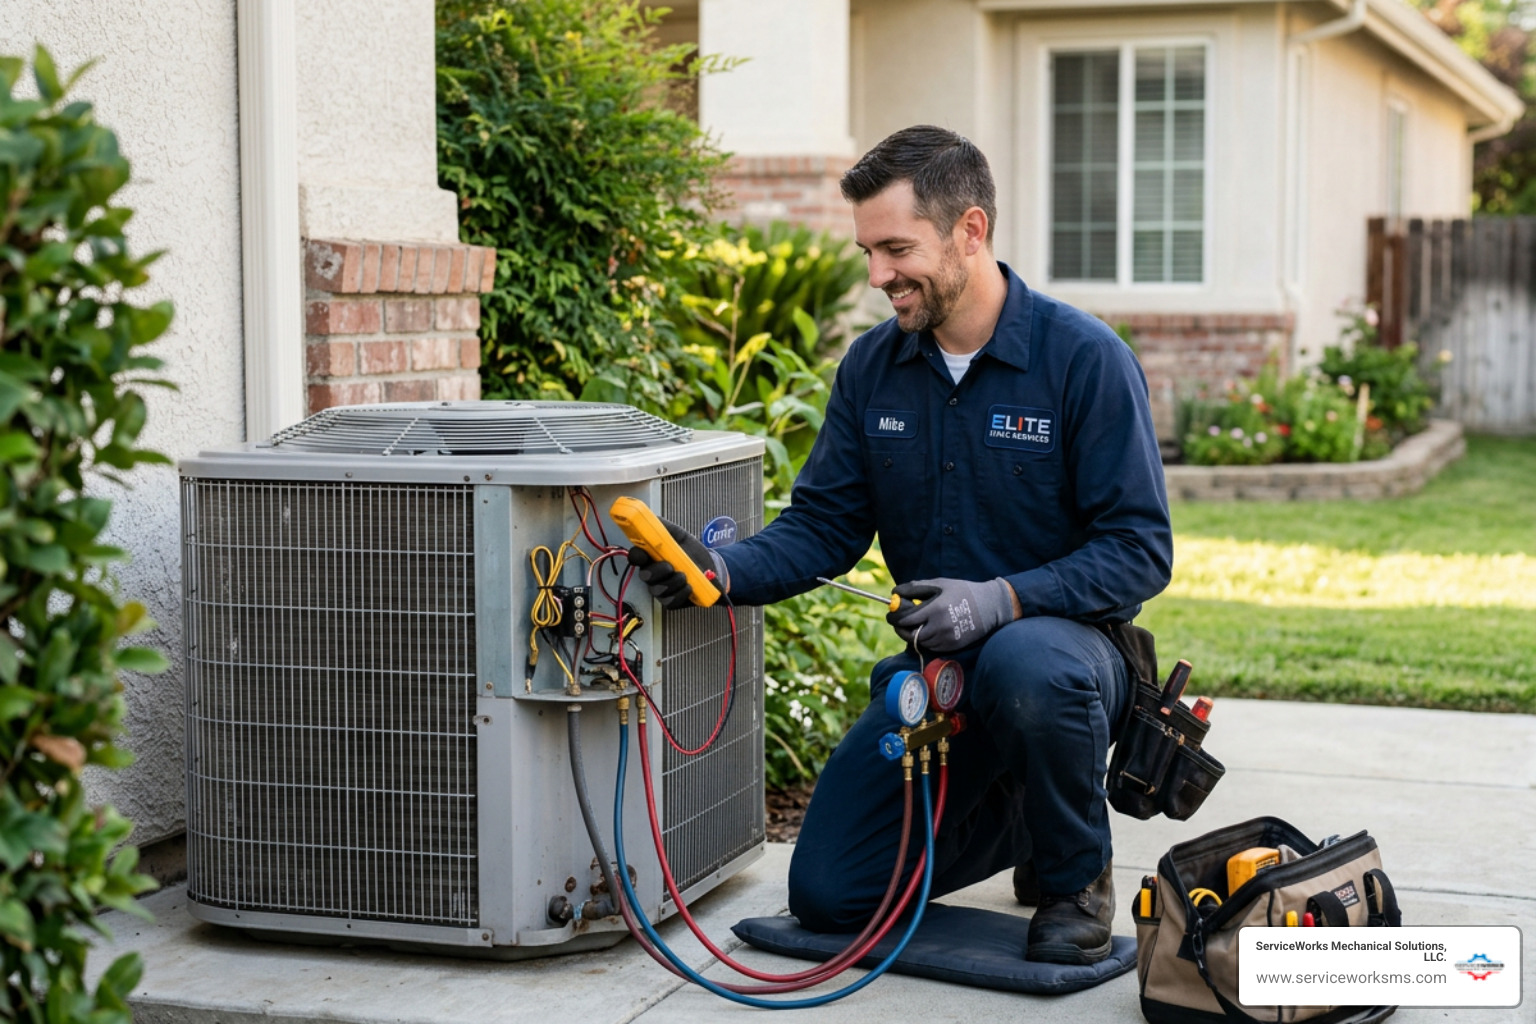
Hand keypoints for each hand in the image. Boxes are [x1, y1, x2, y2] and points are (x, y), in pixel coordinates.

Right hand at [626, 517, 726, 609]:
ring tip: (685, 576)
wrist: (711, 567)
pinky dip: (680, 594)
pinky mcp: (671, 601)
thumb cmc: (691, 552)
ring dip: (672, 582)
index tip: (643, 554)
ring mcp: (661, 589)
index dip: (636, 556)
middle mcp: (652, 574)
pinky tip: (689, 587)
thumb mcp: (679, 535)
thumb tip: (648, 516)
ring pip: (657, 590)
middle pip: (644, 576)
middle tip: (670, 566)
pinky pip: (669, 602)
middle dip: (656, 571)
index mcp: (651, 557)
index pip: (635, 556)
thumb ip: (663, 527)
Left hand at [886, 577, 1015, 651]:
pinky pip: (931, 646)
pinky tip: (928, 629)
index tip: (890, 614)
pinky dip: (926, 640)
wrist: (991, 606)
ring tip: (914, 624)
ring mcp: (947, 639)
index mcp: (935, 609)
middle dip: (900, 629)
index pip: (906, 619)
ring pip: (920, 642)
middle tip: (898, 622)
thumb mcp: (941, 584)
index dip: (895, 618)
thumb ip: (916, 588)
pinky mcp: (953, 646)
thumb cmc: (963, 591)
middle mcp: (940, 627)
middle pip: (910, 635)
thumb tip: (895, 592)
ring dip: (913, 634)